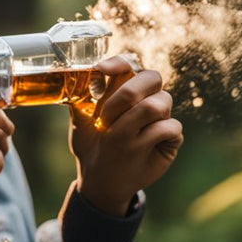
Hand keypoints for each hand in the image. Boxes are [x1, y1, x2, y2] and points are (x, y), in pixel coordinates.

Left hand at [68, 56, 183, 215]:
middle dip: (128, 93)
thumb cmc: (91, 144)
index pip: (126, 65)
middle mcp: (144, 97)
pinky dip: (152, 136)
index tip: (101, 70)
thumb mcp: (79, 122)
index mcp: (122, 88)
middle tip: (107, 116)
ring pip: (160, 102)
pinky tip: (139, 147)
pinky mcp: (171, 136)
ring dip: (135, 118)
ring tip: (115, 135)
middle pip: (151, 77)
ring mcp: (160, 116)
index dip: (117, 64)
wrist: (101, 178)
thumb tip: (70, 80)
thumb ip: (77, 100)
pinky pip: (171, 126)